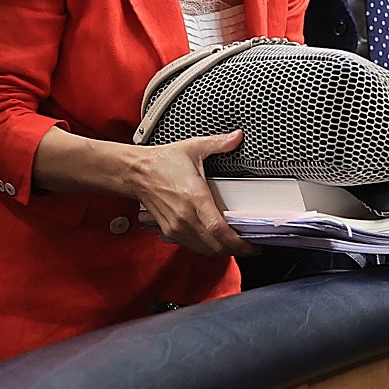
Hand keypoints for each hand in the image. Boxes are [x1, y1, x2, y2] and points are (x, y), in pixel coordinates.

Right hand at [131, 130, 256, 257]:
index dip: (239, 243)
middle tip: (251, 246)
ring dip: (223, 251)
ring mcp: (177, 226)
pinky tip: (216, 241)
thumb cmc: (161, 162)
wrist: (135, 172)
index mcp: (194, 196)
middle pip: (216, 246)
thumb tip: (236, 137)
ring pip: (205, 250)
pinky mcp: (170, 231)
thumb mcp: (192, 147)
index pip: (219, 230)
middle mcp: (185, 216)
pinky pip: (194, 247)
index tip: (253, 244)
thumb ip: (218, 143)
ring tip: (236, 245)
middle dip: (237, 250)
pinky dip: (208, 248)